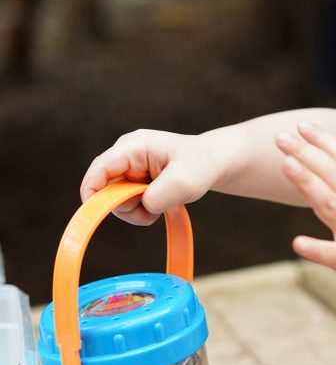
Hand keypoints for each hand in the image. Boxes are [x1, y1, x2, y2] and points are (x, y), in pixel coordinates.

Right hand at [80, 129, 220, 224]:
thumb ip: (158, 196)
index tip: (103, 217)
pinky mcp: (134, 178)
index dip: (93, 196)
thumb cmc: (201, 165)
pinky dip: (142, 209)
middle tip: (152, 208)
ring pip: (116, 199)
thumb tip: (143, 206)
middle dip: (125, 206)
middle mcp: (126, 154)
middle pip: (104, 189)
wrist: (213, 162)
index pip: (98, 171)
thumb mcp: (184, 182)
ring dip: (137, 210)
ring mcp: (129, 166)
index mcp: (134, 146)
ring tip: (163, 202)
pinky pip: (127, 202)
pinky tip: (160, 202)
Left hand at [275, 121, 335, 305]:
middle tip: (280, 137)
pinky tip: (297, 241)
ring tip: (285, 165)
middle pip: (333, 175)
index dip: (323, 141)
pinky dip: (317, 248)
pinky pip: (335, 254)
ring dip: (307, 184)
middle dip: (306, 153)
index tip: (301, 124)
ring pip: (330, 204)